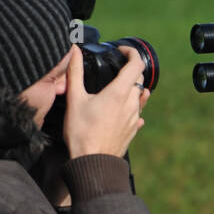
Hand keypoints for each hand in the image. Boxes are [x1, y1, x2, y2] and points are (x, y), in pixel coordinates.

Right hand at [63, 44, 149, 158]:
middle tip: (116, 67)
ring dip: (131, 88)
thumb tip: (74, 51)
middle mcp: (131, 104)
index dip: (131, 53)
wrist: (92, 162)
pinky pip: (138, 114)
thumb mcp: (74, 99)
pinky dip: (132, 106)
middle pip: (139, 79)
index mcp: (119, 92)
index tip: (121, 50)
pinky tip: (123, 109)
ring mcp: (134, 118)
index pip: (136, 64)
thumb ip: (75, 72)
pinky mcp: (133, 130)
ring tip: (117, 86)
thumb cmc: (82, 132)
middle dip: (130, 69)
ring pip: (139, 97)